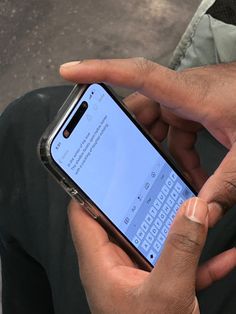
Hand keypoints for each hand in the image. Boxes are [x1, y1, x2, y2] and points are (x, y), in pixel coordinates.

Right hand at [60, 59, 235, 225]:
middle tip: (124, 162)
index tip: (70, 71)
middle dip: (133, 140)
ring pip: (160, 125)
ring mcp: (191, 100)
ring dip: (163, 153)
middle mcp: (186, 92)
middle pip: (142, 111)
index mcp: (192, 93)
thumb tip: (199, 215)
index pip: (137, 75)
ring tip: (173, 178)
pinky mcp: (198, 108)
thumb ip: (222, 187)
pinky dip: (181, 153)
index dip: (99, 71)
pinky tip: (195, 174)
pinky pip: (178, 130)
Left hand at [69, 198, 235, 313]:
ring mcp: (139, 276)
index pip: (83, 213)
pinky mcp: (159, 287)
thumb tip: (192, 210)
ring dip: (177, 228)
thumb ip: (180, 248)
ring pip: (155, 241)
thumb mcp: (166, 293)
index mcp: (101, 263)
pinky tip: (223, 252)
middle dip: (145, 202)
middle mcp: (116, 266)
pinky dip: (198, 257)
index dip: (91, 188)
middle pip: (124, 221)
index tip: (109, 169)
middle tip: (163, 182)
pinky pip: (178, 264)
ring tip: (196, 210)